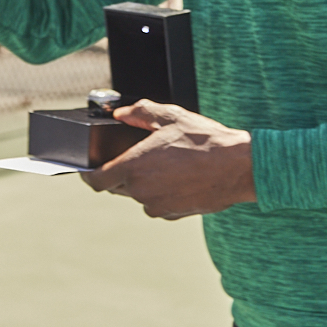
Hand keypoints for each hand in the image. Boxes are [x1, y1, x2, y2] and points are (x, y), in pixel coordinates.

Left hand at [79, 100, 256, 219]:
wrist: (238, 167)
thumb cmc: (205, 141)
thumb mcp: (169, 116)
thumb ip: (139, 112)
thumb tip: (120, 114)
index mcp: (133, 167)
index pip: (95, 180)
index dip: (88, 175)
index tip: (88, 169)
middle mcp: (140, 191)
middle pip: (117, 187)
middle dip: (121, 173)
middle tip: (138, 158)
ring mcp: (156, 205)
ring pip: (138, 196)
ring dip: (144, 184)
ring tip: (166, 165)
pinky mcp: (172, 214)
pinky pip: (157, 205)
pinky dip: (161, 194)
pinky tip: (178, 179)